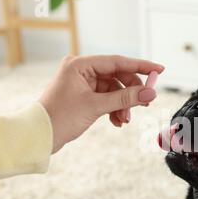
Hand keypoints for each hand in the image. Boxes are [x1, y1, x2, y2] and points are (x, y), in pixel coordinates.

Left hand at [39, 55, 163, 153]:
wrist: (39, 136)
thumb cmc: (60, 118)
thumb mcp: (96, 107)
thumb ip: (125, 99)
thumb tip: (150, 93)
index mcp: (80, 65)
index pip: (117, 61)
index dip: (140, 66)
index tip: (159, 70)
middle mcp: (81, 70)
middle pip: (117, 76)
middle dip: (131, 92)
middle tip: (145, 103)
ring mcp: (83, 84)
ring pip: (114, 90)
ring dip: (122, 105)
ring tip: (125, 120)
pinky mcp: (84, 96)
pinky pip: (107, 99)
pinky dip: (114, 109)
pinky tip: (116, 121)